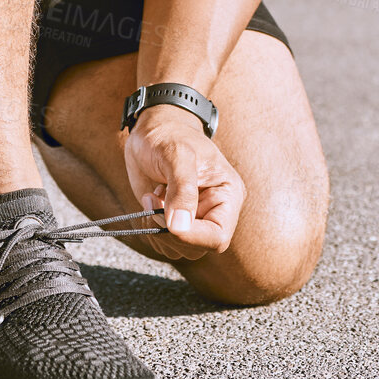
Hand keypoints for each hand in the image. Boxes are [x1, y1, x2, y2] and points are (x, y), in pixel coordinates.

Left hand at [123, 105, 244, 260]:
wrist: (154, 129)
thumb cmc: (170, 135)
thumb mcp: (178, 154)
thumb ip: (182, 190)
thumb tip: (179, 226)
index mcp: (228, 195)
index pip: (217, 236)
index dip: (191, 236)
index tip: (166, 220)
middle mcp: (215, 211)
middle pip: (197, 248)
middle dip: (169, 231)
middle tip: (154, 203)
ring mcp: (194, 218)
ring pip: (178, 249)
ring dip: (157, 231)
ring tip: (153, 199)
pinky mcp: (175, 221)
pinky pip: (164, 243)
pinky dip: (150, 229)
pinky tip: (151, 203)